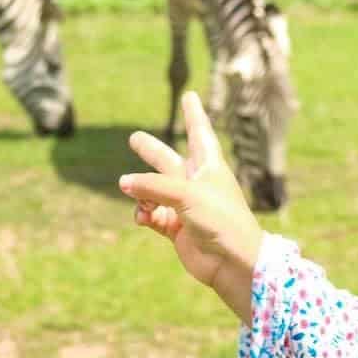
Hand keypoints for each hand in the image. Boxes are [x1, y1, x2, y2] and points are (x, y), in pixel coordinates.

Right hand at [119, 91, 263, 322]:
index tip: (190, 95)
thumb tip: (124, 182)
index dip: (193, 114)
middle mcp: (197, 183)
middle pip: (168, 161)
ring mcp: (185, 206)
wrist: (233, 262)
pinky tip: (142, 217)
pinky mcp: (177, 228)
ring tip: (128, 188)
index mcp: (209, 166)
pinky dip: (143, 214)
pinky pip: (151, 215)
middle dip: (151, 151)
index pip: (199, 132)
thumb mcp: (186, 194)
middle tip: (134, 138)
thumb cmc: (221, 220)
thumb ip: (153, 186)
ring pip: (154, 190)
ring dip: (140, 190)